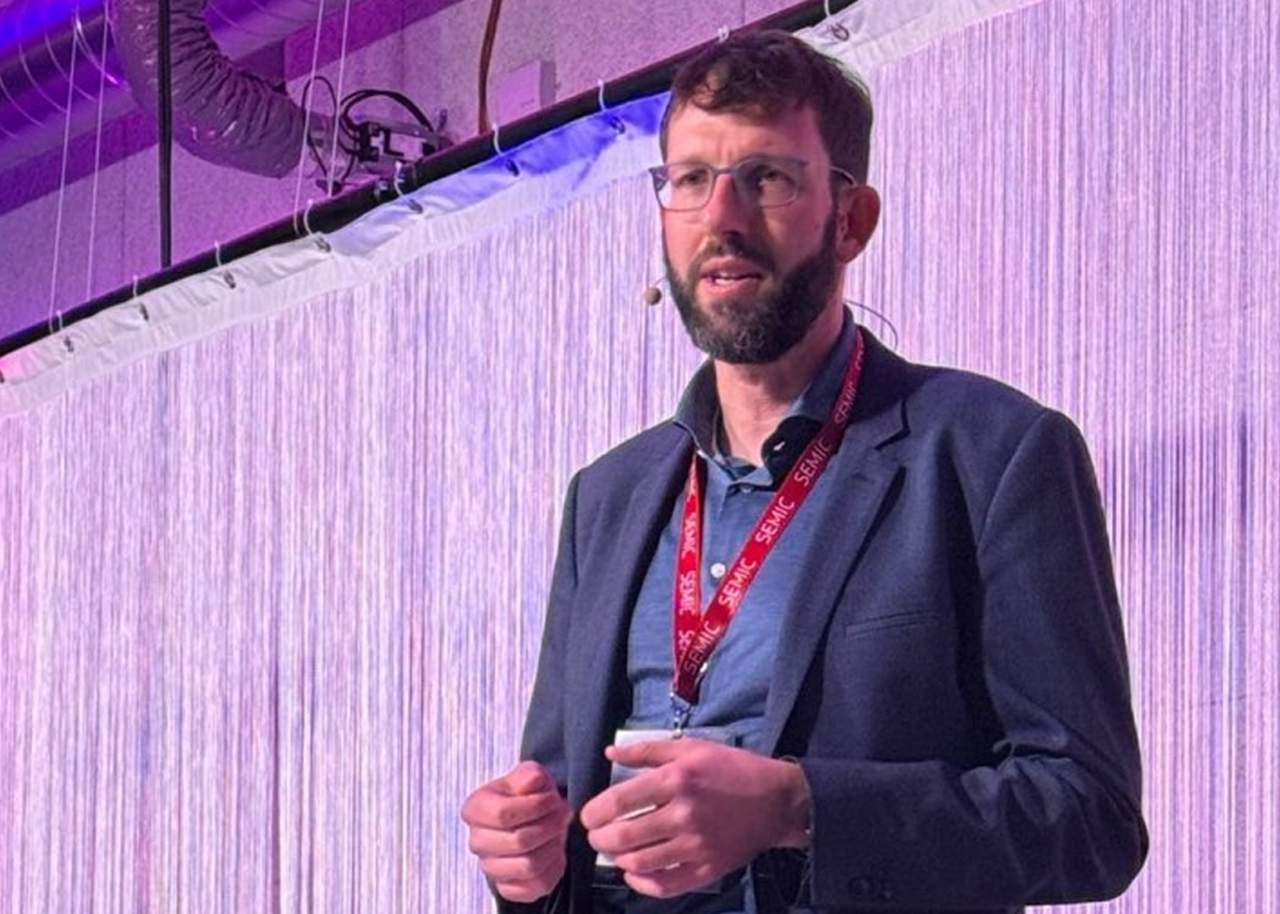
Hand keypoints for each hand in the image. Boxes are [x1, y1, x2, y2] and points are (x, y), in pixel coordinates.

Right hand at [461, 761, 572, 902]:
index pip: (503, 814)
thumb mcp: (527, 775)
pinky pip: (536, 885)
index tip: (554, 799)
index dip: (536, 806)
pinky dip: (553, 868)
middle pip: (519, 841)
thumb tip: (532, 781)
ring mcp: (491, 867)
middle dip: (550, 826)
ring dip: (553, 846)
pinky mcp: (508, 887)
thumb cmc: (527, 795)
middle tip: (563, 814)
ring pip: (529, 866)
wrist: (529, 817)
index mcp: (475, 810)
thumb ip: (529, 775)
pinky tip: (555, 851)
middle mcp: (478, 841)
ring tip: (559, 832)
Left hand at [580, 738, 809, 897]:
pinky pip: (665, 885)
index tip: (587, 816)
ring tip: (615, 851)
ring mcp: (695, 846)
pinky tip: (634, 872)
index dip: (594, 812)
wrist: (776, 800)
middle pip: (624, 837)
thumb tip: (610, 754)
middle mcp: (683, 815)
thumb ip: (647, 750)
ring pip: (640, 863)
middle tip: (596, 837)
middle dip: (599, 840)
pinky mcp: (707, 869)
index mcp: (676, 780)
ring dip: (618, 859)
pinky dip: (641, 883)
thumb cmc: (731, 768)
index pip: (620, 802)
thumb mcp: (690, 748)